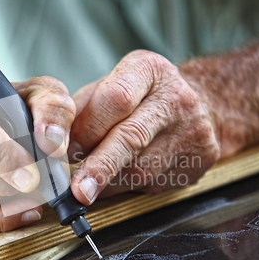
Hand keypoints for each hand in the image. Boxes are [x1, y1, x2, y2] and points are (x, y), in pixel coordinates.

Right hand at [0, 76, 75, 234]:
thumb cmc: (3, 106)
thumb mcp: (34, 91)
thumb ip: (51, 108)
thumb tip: (52, 144)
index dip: (5, 156)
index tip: (32, 176)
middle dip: (11, 180)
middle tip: (35, 176)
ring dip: (8, 197)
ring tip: (22, 181)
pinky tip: (21, 209)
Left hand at [68, 50, 219, 203]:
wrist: (200, 104)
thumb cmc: (142, 96)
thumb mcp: (109, 85)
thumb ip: (82, 111)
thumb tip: (58, 147)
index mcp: (148, 70)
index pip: (116, 98)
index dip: (87, 129)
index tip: (66, 149)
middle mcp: (175, 98)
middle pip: (131, 137)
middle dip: (99, 167)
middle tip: (77, 190)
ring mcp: (192, 129)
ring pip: (141, 168)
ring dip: (108, 181)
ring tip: (90, 181)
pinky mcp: (200, 159)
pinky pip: (154, 182)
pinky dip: (127, 186)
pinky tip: (119, 179)